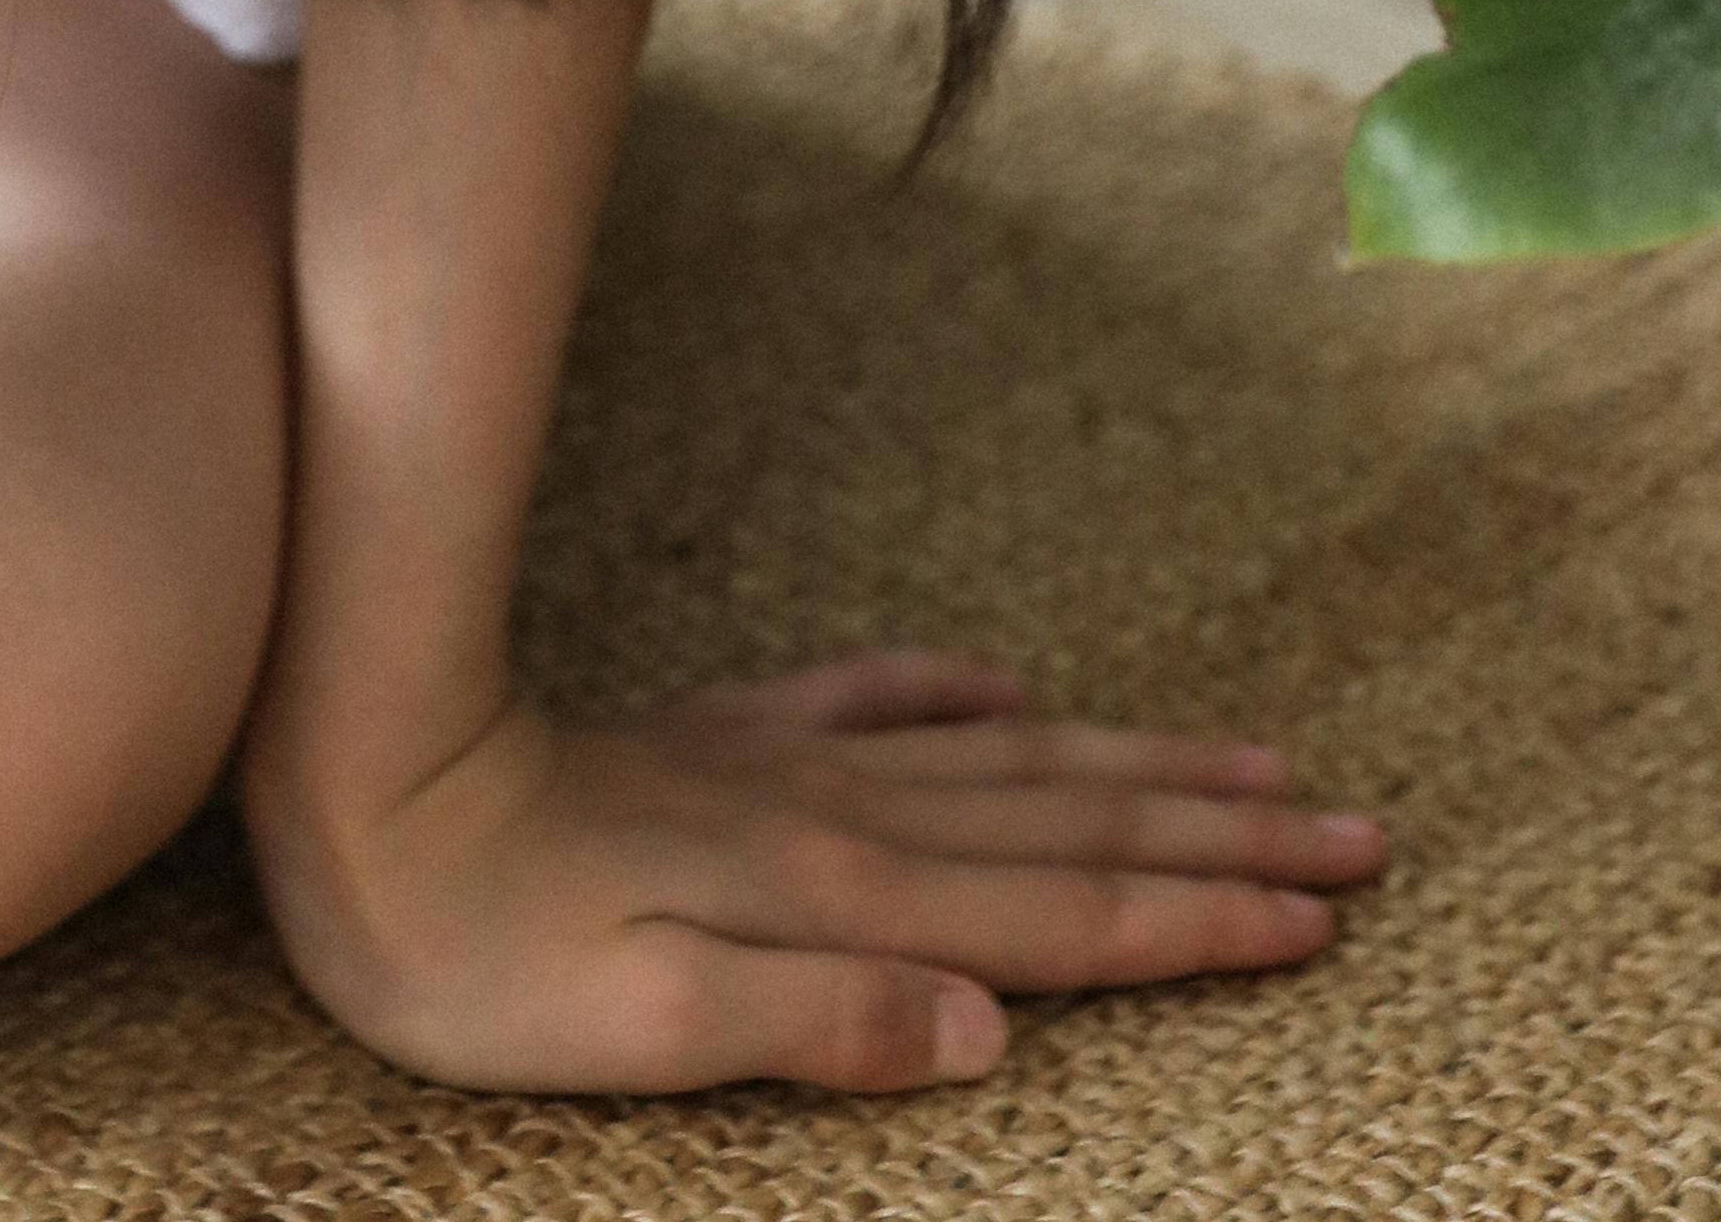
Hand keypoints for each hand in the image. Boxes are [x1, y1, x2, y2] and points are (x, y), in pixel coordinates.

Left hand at [251, 649, 1386, 1095]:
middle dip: (1225, 838)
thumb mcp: (644, 1024)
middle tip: (1359, 837)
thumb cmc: (482, 947)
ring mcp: (784, 768)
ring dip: (1139, 767)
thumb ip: (824, 1022)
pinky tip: (1014, 690)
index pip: (1066, 921)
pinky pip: (879, 705)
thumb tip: (995, 1030)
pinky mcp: (717, 744)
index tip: (1325, 919)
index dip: (1203, 922)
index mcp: (844, 901)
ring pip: (1008, 762)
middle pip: (1077, 828)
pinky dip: (968, 700)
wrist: (361, 780)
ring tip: (1251, 763)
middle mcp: (843, 821)